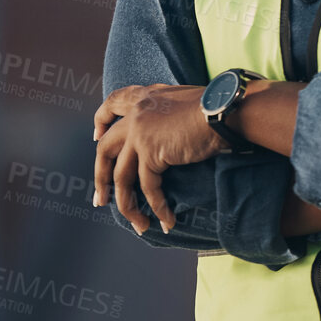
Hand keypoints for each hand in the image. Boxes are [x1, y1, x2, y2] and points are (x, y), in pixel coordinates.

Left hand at [92, 83, 219, 233]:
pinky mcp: (151, 153)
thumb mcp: (184, 100)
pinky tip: (167, 220)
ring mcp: (140, 134)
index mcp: (145, 97)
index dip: (101, 122)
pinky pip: (148, 188)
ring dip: (126, 204)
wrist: (224, 109)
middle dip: (100, 177)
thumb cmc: (216, 104)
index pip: (112, 104)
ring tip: (137, 223)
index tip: (96, 137)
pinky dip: (157, 207)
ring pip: (122, 177)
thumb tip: (167, 129)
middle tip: (100, 198)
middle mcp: (136, 114)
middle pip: (105, 149)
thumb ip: (167, 111)